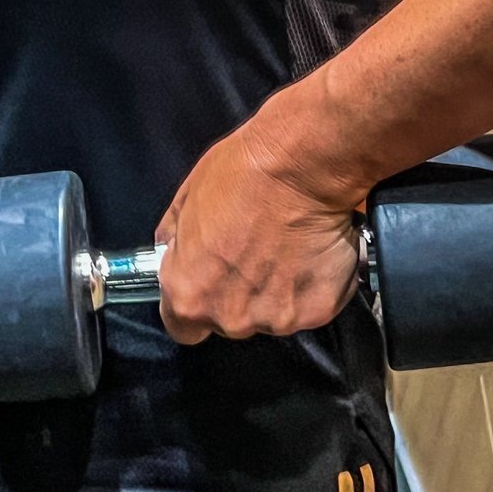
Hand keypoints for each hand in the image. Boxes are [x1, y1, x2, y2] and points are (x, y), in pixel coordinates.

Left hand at [154, 99, 370, 345]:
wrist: (302, 164)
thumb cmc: (242, 173)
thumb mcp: (187, 199)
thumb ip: (176, 239)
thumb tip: (172, 252)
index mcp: (190, 294)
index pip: (183, 328)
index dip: (195, 303)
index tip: (208, 282)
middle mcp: (232, 317)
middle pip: (232, 319)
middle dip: (241, 293)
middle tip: (256, 249)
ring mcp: (279, 317)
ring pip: (275, 313)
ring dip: (280, 289)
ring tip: (290, 246)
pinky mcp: (320, 309)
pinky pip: (314, 303)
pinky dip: (315, 283)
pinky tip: (315, 250)